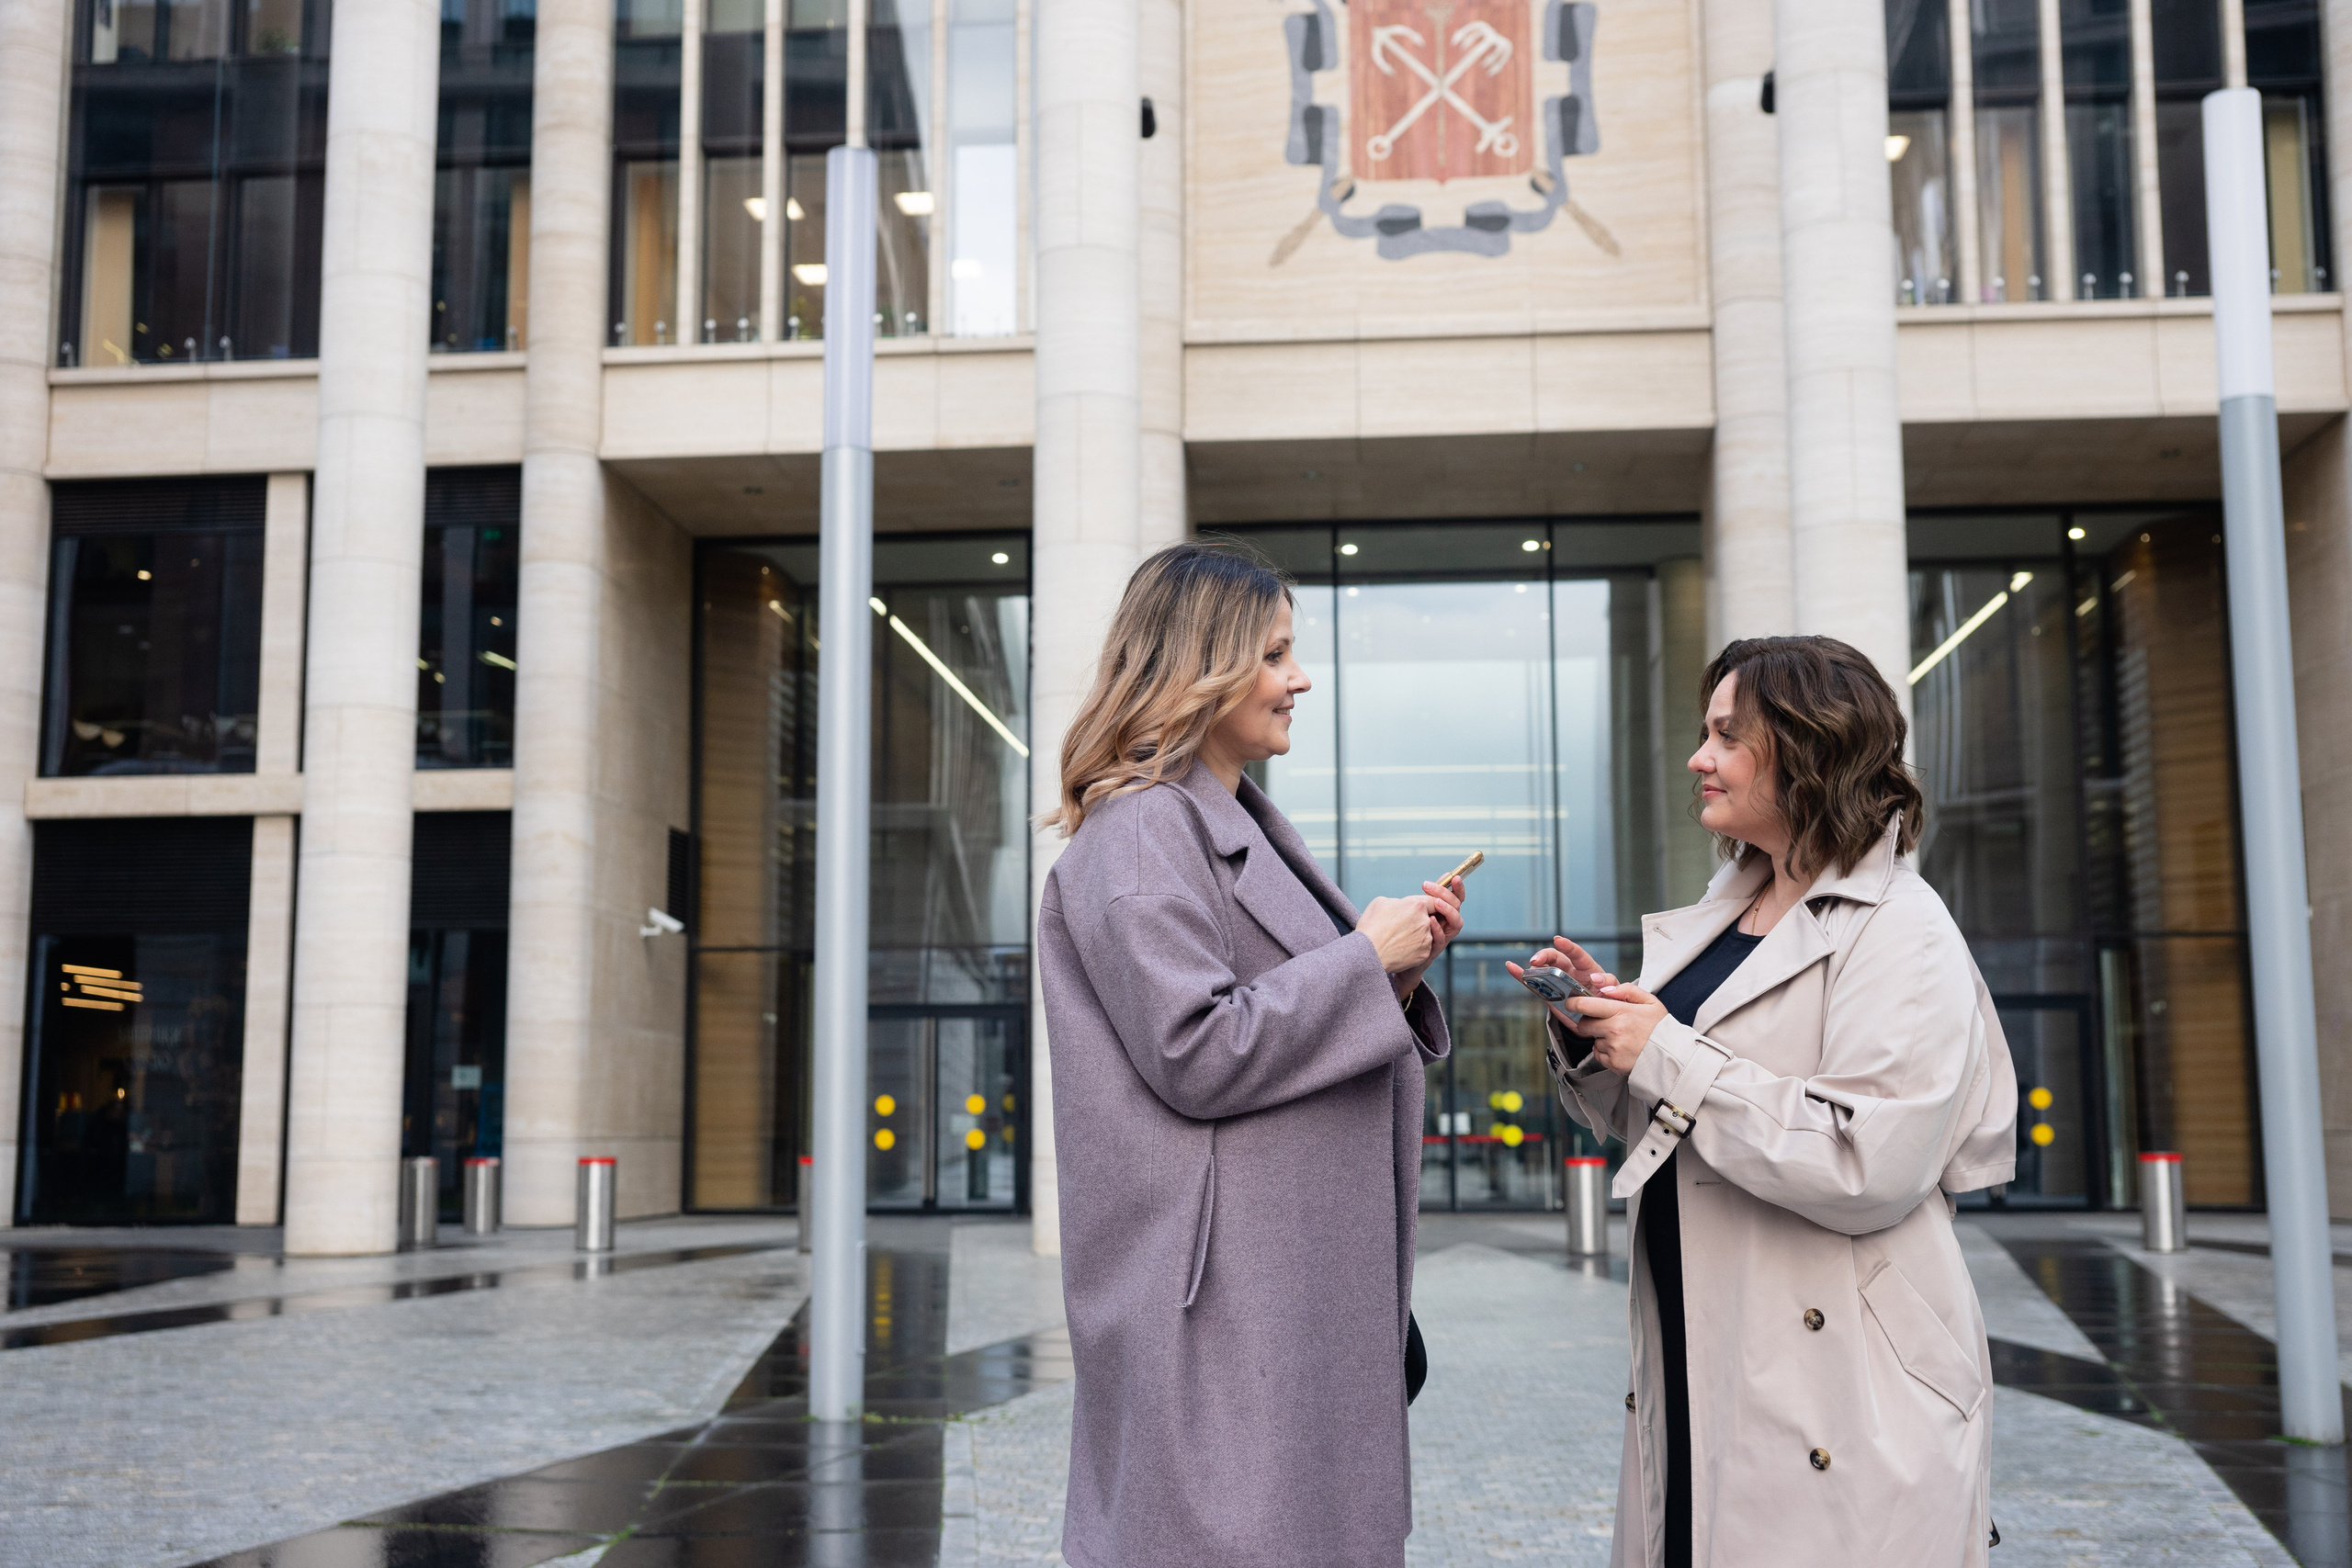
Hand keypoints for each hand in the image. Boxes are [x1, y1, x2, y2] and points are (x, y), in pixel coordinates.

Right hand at [1357, 894, 1442, 975]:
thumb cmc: (1371, 927)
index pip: (1432, 900)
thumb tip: (1402, 905)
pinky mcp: (1425, 953)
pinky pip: (1423, 947)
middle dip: (1417, 920)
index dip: (1426, 904)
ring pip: (1426, 933)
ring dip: (1416, 934)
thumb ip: (1399, 901)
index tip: (1420, 908)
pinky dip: (1415, 947)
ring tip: (1398, 938)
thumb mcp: (1380, 902)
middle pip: (1428, 917)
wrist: (1368, 954)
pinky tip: (1400, 947)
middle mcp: (1425, 921)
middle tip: (1401, 925)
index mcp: (1416, 905)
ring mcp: (1426, 939)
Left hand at [1389, 876, 1465, 1000]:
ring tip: (1437, 903)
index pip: (1457, 897)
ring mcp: (1442, 937)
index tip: (1454, 876)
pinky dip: (1437, 929)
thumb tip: (1435, 880)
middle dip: (1448, 895)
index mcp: (1444, 913)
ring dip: (1448, 911)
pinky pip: (1441, 940)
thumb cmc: (1407, 931)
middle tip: (1432, 887)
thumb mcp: (1416, 910)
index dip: (1458, 887)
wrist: (1398, 957)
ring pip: (1457, 923)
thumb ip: (1427, 897)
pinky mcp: (1434, 949)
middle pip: (1458, 907)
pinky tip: (1430, 920)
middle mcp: (1447, 924)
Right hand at [1504, 937, 1617, 1029]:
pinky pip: (1534, 983)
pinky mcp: (1549, 993)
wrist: (1599, 1023)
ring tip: (1526, 966)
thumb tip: (1598, 979)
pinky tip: (1511, 967)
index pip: (1578, 954)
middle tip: (1536, 961)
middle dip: (1545, 956)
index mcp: (1588, 969)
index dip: (1568, 946)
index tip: (1558, 940)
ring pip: (1543, 968)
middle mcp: (1571, 972)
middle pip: (1556, 958)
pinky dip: (1521, 975)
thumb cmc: (1609, 1004)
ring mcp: (1558, 981)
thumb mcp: (1616, 995)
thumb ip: (1611, 985)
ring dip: (1533, 966)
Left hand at [1559, 985, 1667, 1074]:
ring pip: (1593, 1040)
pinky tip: (1621, 1048)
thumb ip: (1627, 990)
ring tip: (1621, 1037)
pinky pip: (1598, 1055)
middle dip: (1589, 1022)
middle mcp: (1614, 1030)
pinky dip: (1605, 1052)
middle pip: (1584, 1025)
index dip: (1574, 1003)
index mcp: (1621, 1012)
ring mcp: (1613, 1048)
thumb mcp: (1650, 1002)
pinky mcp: (1613, 1063)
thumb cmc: (1661, 1028)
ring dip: (1601, 1038)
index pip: (1585, 1005)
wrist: (1673, 1056)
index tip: (1571, 1002)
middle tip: (1604, 1022)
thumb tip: (1604, 989)